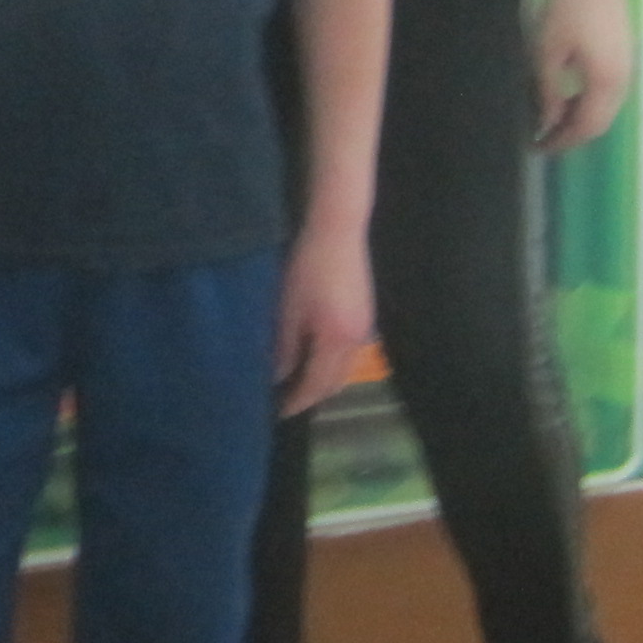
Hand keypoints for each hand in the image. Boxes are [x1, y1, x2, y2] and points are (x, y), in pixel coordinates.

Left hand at [273, 224, 373, 415]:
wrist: (338, 230)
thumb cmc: (307, 266)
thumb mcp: (288, 308)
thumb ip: (285, 347)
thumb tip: (278, 377)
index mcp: (337, 341)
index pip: (316, 385)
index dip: (297, 401)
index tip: (277, 412)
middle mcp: (357, 340)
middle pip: (336, 382)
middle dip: (312, 396)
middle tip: (286, 402)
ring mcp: (365, 327)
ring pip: (344, 368)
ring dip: (323, 380)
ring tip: (297, 382)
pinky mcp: (365, 314)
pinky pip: (349, 352)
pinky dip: (331, 363)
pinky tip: (314, 355)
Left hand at [533, 0, 633, 151]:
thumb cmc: (566, 10)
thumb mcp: (548, 52)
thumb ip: (550, 91)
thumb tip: (548, 121)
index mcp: (606, 82)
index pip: (587, 126)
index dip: (563, 141)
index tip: (538, 147)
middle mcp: (623, 81)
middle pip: (600, 122)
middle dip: (572, 134)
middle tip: (543, 138)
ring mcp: (626, 68)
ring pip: (606, 108)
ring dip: (580, 118)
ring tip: (550, 120)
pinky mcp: (623, 57)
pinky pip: (609, 92)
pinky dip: (588, 102)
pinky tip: (566, 97)